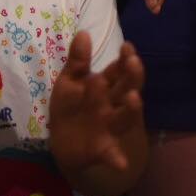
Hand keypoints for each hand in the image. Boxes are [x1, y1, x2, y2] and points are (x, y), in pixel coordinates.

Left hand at [49, 32, 145, 195]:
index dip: (125, 59)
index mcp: (105, 87)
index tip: (127, 47)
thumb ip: (77, 60)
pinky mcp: (102, 149)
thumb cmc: (70, 105)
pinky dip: (116, 158)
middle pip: (126, 90)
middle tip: (133, 62)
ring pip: (123, 118)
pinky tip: (121, 162)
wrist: (61, 140)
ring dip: (130, 110)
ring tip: (133, 98)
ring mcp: (109, 127)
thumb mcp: (70, 80)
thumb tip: (84, 33)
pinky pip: (111, 154)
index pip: (118, 71)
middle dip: (131, 77)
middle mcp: (112, 105)